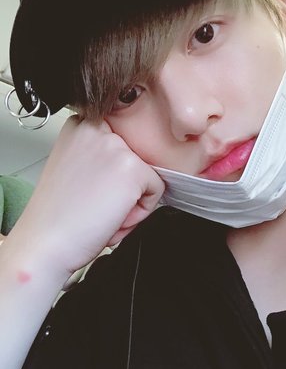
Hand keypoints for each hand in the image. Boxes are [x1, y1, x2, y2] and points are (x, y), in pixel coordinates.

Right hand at [12, 115, 164, 276]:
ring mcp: (115, 146)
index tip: (93, 190)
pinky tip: (113, 218)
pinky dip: (141, 212)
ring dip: (131, 201)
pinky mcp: (132, 168)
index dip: (112, 175)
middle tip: (96, 204)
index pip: (120, 145)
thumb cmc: (57, 215)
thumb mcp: (75, 168)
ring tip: (102, 213)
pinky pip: (156, 190)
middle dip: (122, 187)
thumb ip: (100, 156)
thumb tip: (131, 162)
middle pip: (135, 160)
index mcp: (79, 126)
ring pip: (146, 175)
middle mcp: (97, 129)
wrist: (45, 242)